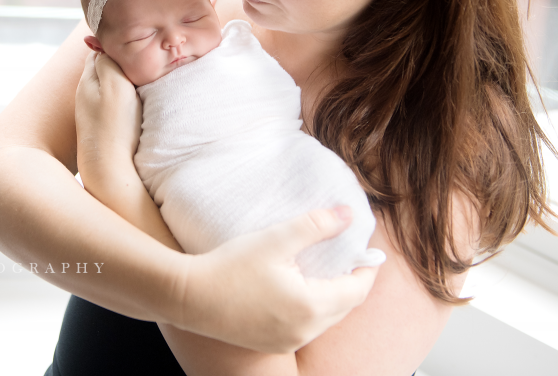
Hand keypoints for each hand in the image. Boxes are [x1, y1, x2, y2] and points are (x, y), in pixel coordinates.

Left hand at [75, 51, 142, 185]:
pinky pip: (115, 105)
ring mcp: (93, 113)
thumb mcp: (114, 84)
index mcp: (87, 80)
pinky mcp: (103, 129)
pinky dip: (126, 101)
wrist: (110, 171)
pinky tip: (138, 106)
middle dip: (122, 64)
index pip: (101, 51)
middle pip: (106, 69)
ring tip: (144, 81)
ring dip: (125, 83)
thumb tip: (103, 45)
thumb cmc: (115, 126)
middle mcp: (86, 95)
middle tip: (145, 61)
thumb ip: (108, 61)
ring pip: (111, 87)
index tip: (138, 46)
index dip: (119, 46)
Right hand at [169, 206, 381, 353]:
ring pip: (326, 318)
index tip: (369, 249)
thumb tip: (348, 215)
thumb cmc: (230, 267)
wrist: (188, 297)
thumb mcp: (275, 239)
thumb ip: (315, 226)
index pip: (357, 290)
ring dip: (333, 296)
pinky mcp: (272, 343)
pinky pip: (307, 327)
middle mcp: (305, 330)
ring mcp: (288, 341)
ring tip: (327, 269)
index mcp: (311, 306)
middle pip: (345, 307)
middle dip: (352, 282)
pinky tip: (300, 288)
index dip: (367, 268)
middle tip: (350, 256)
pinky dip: (313, 308)